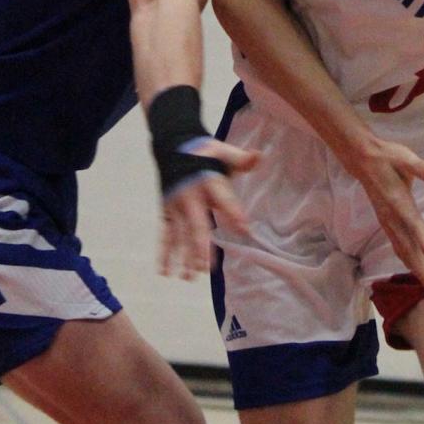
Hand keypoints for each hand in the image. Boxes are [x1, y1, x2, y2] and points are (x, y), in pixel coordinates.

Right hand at [159, 139, 259, 279]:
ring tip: (188, 278)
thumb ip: (241, 159)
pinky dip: (163, 253)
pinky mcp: (167, 213)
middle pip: (197, 225)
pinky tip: (164, 272)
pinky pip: (165, 236)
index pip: (223, 200)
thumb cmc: (204, 152)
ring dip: (183, 257)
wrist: (171, 145)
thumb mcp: (223, 151)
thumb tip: (260, 155)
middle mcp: (189, 196)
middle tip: (208, 269)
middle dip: (201, 247)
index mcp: (207, 181)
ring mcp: (175, 207)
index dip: (234, 214)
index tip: (246, 231)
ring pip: (179, 235)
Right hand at [351, 137, 423, 293]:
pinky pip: (397, 245)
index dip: (423, 241)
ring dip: (416, 268)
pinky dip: (407, 260)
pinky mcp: (386, 222)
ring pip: (401, 249)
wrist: (362, 159)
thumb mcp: (404, 156)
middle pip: (407, 246)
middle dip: (420, 268)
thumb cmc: (387, 156)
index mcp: (398, 200)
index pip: (413, 223)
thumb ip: (419, 167)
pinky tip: (415, 269)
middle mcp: (391, 215)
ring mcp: (387, 221)